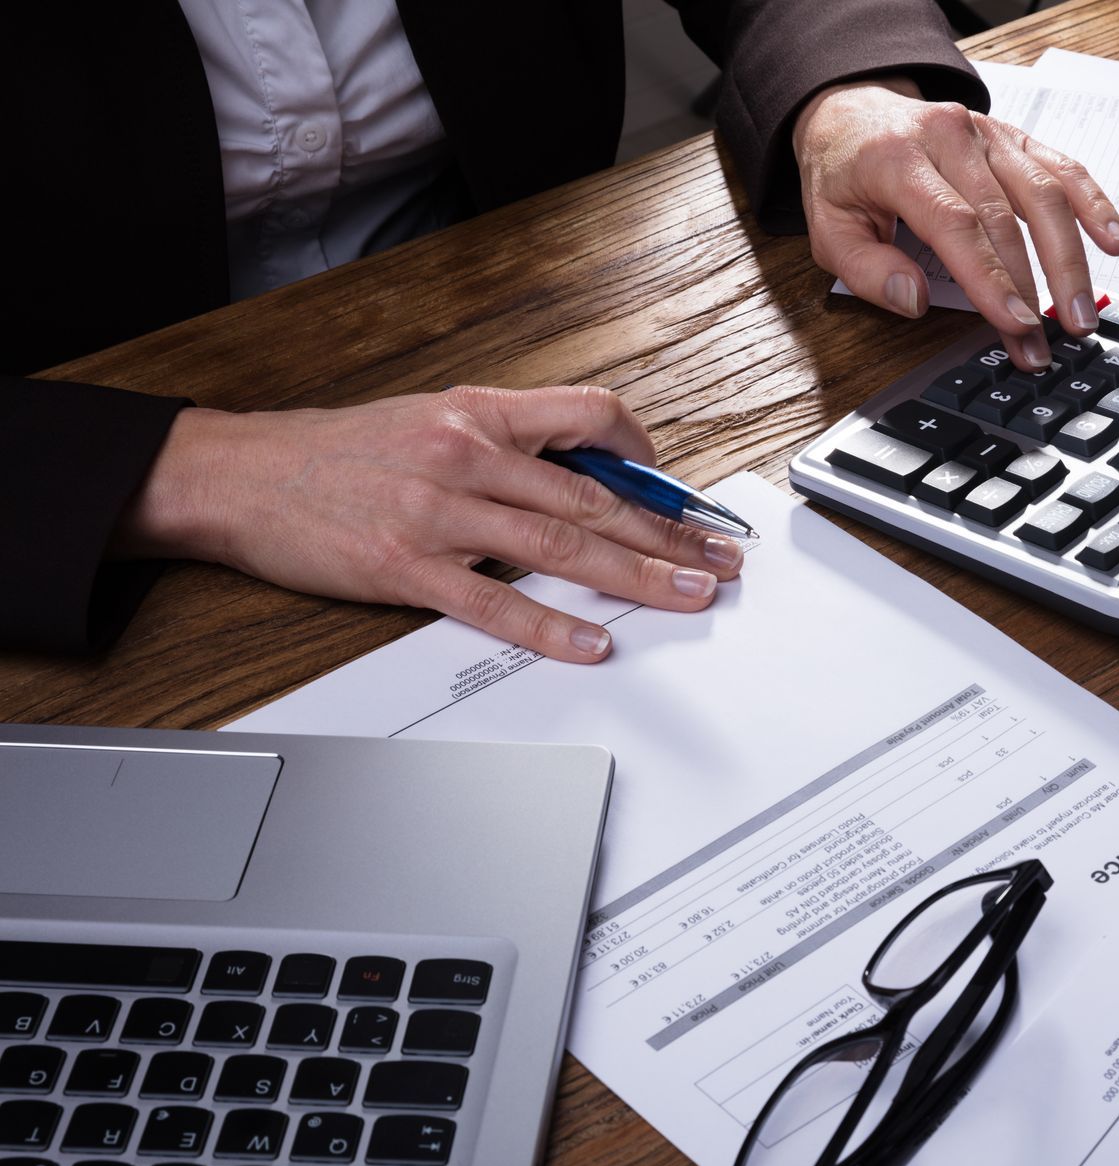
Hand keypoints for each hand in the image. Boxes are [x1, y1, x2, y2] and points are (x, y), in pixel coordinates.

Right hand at [113, 385, 743, 661]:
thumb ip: (508, 442)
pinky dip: (550, 625)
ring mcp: (438, 512)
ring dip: (637, 574)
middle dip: (670, 530)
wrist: (238, 475)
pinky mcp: (406, 567)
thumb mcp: (431, 417)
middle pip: (594, 494)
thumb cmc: (338, 453)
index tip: (677, 492)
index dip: (645, 456)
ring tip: (689, 593)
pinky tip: (592, 642)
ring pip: (561, 545)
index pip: (590, 418)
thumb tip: (584, 475)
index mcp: (479, 411)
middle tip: (720, 558)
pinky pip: (494, 601)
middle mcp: (467, 454)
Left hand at [793, 79, 1118, 370]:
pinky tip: (1115, 241)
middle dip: (1034, 286)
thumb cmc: (844, 176)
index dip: (991, 278)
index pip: (956, 224)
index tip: (1016, 323)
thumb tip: (912, 299)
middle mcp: (949, 137)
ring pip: (1043, 193)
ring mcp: (986, 133)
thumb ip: (865, 270)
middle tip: (1049, 342)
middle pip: (1006, 216)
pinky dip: (1093, 204)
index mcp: (897, 160)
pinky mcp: (1012, 136)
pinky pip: (1062, 167)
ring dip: (1070, 259)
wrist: (852, 111)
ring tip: (1082, 314)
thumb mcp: (827, 229)